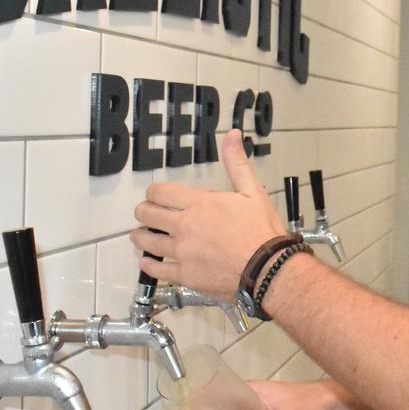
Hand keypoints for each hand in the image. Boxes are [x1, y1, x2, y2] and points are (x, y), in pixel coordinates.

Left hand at [130, 129, 285, 296]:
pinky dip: (148, 264)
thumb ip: (237, 163)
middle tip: (145, 214)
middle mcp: (184, 225)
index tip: (154, 196)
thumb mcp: (253, 191)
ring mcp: (182, 252)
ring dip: (140, 236)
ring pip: (147, 242)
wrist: (268, 269)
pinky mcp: (184, 275)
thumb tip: (232, 134)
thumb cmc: (262, 230)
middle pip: (148, 214)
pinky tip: (147, 262)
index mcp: (199, 203)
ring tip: (140, 236)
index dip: (153, 192)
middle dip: (143, 211)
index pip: (160, 192)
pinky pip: (156, 269)